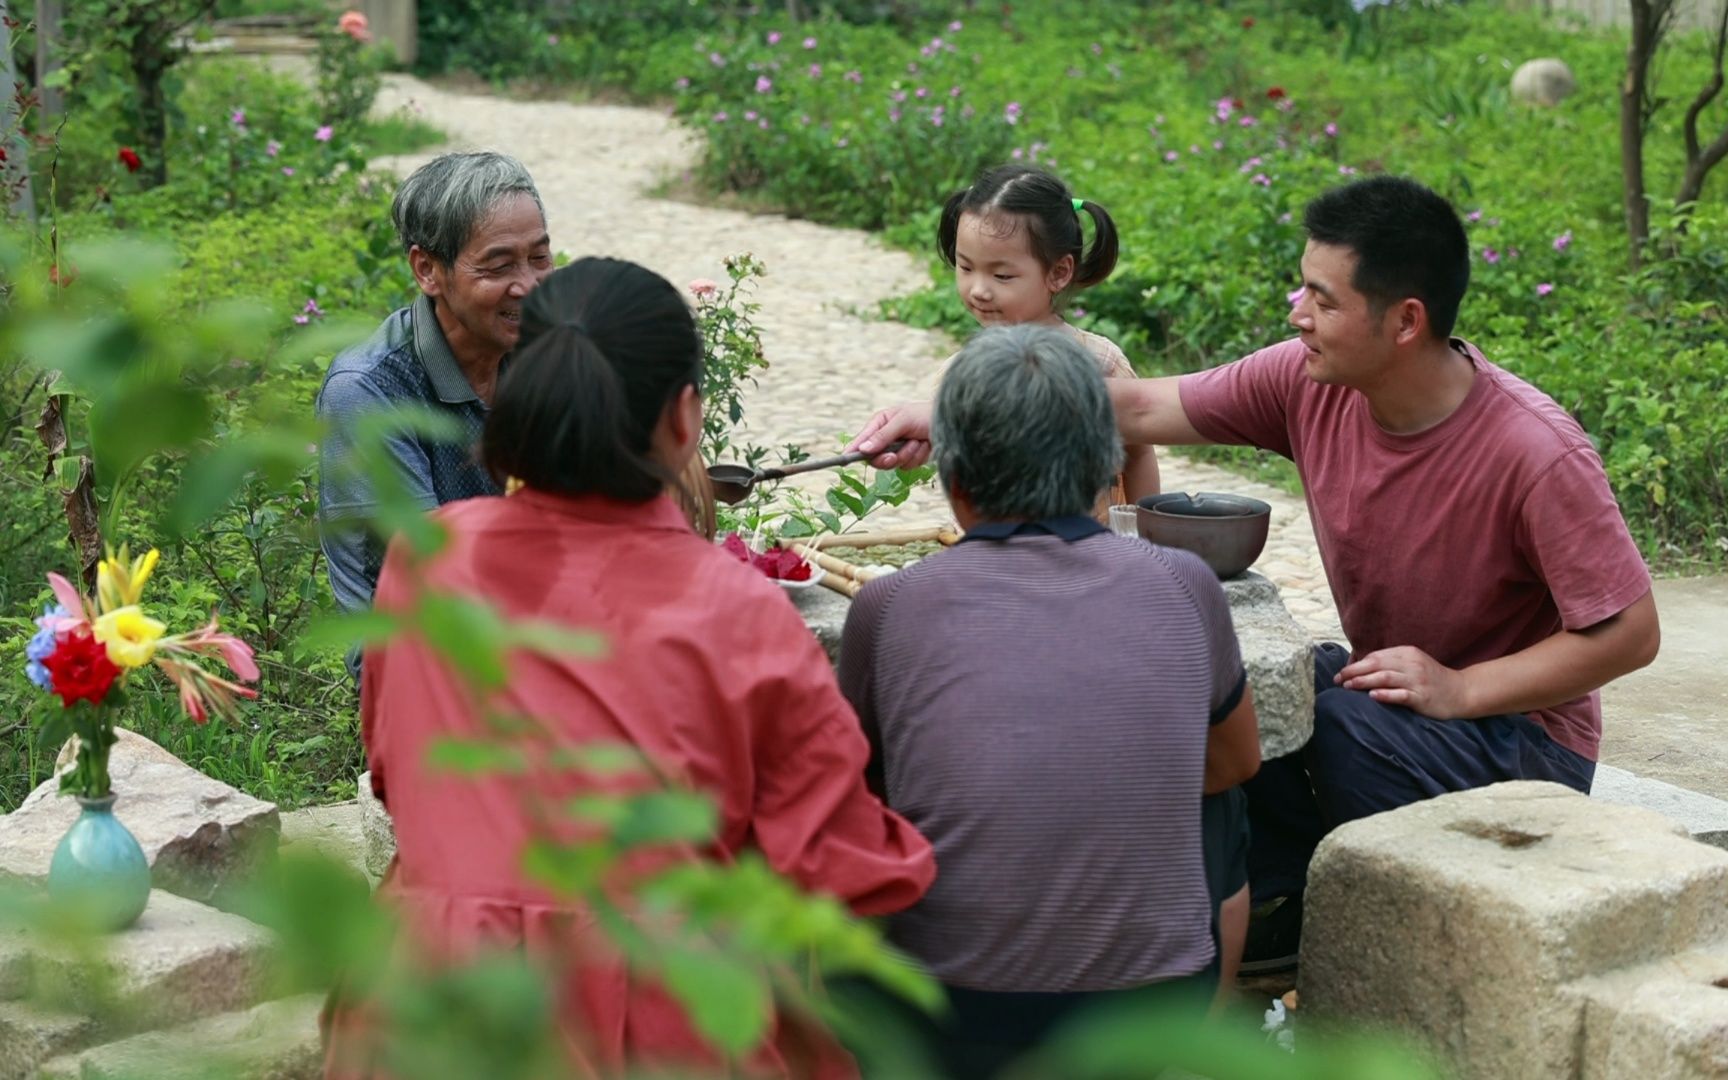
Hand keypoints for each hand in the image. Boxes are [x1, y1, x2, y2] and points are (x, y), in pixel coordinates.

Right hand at [847, 402, 933, 468]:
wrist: (952, 422)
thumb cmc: (925, 414)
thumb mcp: (903, 421)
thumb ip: (883, 436)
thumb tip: (863, 449)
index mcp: (880, 423)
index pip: (861, 440)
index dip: (853, 450)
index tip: (845, 459)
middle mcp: (886, 438)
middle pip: (875, 459)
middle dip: (888, 458)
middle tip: (894, 456)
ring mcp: (898, 449)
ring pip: (894, 464)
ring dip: (909, 454)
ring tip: (919, 440)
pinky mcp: (911, 458)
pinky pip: (908, 466)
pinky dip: (918, 457)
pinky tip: (926, 445)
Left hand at [1336, 646, 1472, 718]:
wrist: (1461, 691)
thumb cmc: (1430, 678)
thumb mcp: (1412, 663)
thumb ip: (1391, 663)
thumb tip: (1359, 666)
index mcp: (1407, 653)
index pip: (1375, 656)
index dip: (1355, 665)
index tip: (1340, 674)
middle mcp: (1412, 664)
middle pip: (1377, 665)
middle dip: (1354, 672)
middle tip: (1338, 681)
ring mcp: (1418, 680)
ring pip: (1386, 678)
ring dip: (1364, 681)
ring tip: (1348, 686)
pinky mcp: (1423, 697)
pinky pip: (1401, 695)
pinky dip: (1386, 694)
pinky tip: (1372, 696)